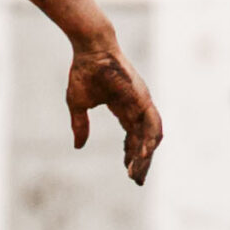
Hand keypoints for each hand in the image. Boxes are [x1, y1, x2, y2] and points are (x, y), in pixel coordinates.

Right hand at [67, 36, 162, 183]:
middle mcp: (137, 107)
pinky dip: (149, 140)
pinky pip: (151, 123)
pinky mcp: (142, 98)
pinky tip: (144, 155)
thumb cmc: (83, 72)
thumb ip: (80, 125)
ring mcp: (142, 102)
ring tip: (138, 172)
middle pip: (144, 139)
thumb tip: (78, 146)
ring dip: (146, 155)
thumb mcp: (78, 105)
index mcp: (124, 109)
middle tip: (137, 179)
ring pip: (151, 134)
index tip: (127, 171)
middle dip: (141, 161)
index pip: (132, 137)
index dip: (130, 154)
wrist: (90, 50)